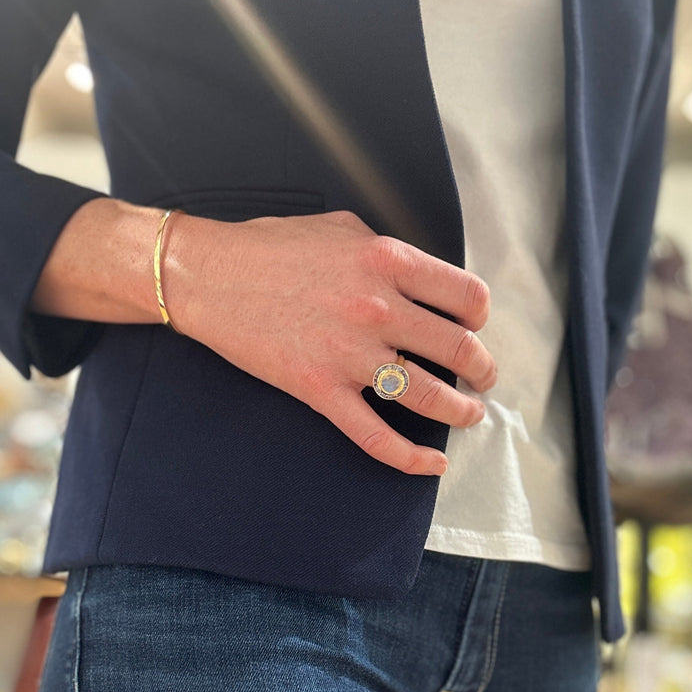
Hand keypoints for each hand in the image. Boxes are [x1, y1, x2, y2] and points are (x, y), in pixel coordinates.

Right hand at [166, 210, 496, 475]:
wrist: (209, 276)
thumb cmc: (272, 247)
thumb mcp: (343, 228)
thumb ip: (389, 253)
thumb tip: (422, 279)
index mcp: (388, 261)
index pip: (467, 296)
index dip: (480, 316)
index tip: (473, 326)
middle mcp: (378, 308)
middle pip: (460, 350)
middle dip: (483, 370)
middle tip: (482, 378)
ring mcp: (349, 354)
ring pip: (431, 397)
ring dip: (462, 411)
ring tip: (468, 414)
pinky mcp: (320, 390)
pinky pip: (376, 436)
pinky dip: (412, 458)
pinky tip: (432, 463)